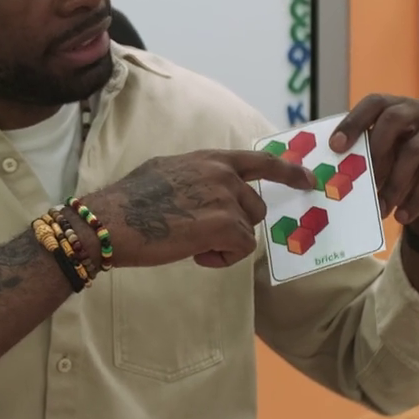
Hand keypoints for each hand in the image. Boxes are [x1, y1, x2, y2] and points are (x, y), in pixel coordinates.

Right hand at [80, 150, 314, 269]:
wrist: (110, 220)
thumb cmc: (126, 202)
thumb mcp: (163, 172)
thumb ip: (192, 177)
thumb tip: (198, 191)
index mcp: (208, 159)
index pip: (259, 161)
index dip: (287, 172)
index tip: (308, 181)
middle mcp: (221, 173)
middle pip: (253, 207)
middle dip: (235, 226)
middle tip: (201, 237)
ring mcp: (224, 197)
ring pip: (246, 230)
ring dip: (224, 243)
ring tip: (190, 244)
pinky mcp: (224, 224)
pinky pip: (240, 249)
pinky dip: (221, 259)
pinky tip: (194, 254)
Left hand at [330, 95, 418, 234]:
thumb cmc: (407, 173)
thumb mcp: (385, 162)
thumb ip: (366, 157)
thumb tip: (335, 170)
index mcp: (399, 106)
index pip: (374, 103)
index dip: (353, 122)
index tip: (335, 147)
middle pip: (394, 119)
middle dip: (374, 152)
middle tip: (361, 183)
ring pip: (413, 150)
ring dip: (393, 184)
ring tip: (381, 208)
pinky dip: (416, 198)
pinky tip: (402, 215)